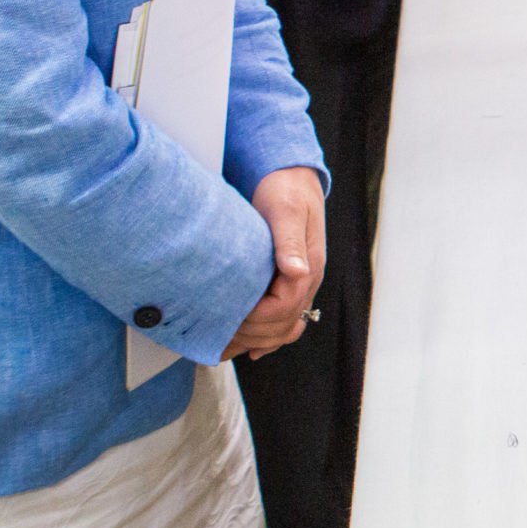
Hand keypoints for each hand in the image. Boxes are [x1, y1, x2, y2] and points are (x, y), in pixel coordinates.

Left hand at [224, 165, 325, 360]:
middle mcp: (307, 280)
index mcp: (309, 266)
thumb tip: (297, 271)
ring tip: (224, 347)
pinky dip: (265, 339)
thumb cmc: (286, 190)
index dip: (257, 317)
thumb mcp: (286, 210)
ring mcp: (299, 284)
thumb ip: (289, 241)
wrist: (290, 179)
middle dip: (251, 333)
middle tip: (217, 332)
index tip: (229, 312)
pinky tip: (248, 349)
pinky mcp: (287, 283)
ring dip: (256, 341)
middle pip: (284, 326)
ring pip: (284, 329)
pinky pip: (282, 321)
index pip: (286, 308)